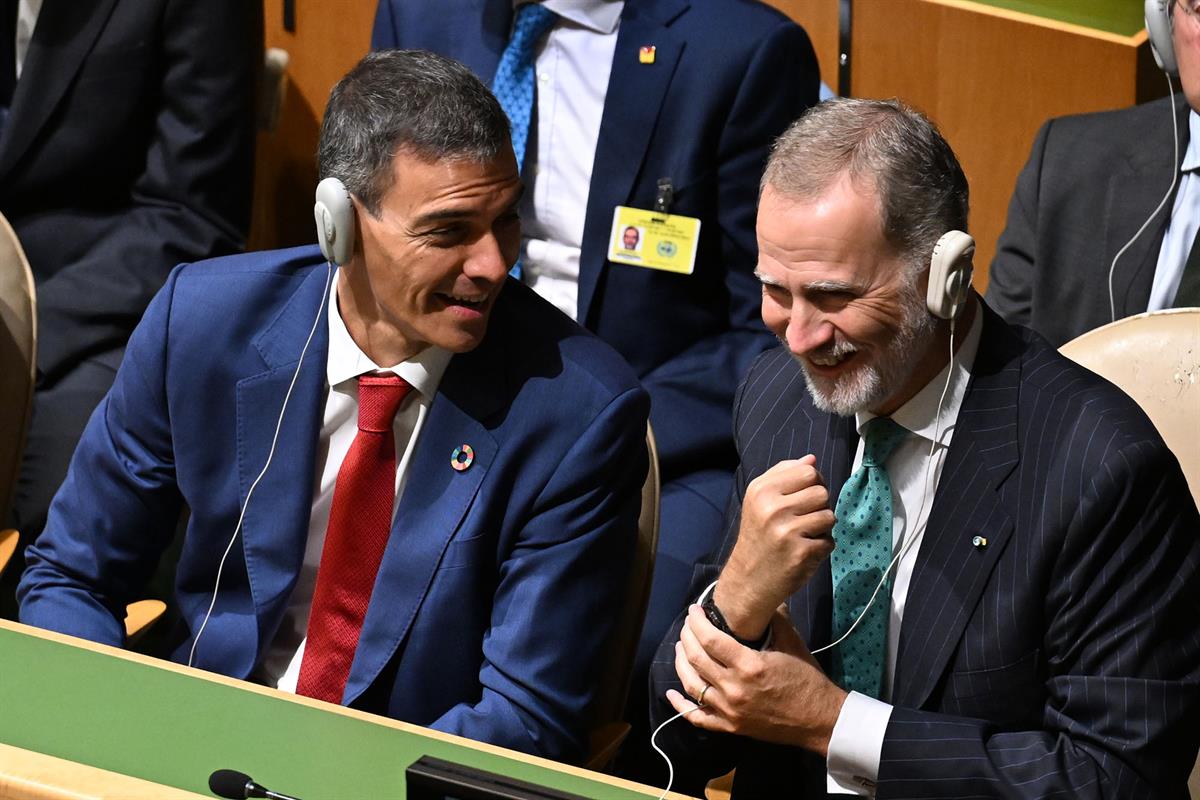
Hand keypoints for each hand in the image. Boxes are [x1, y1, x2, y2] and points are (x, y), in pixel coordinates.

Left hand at [666, 605, 846, 756]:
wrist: (820, 720)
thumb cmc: (807, 679)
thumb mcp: (792, 643)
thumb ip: (774, 618)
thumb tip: (762, 597)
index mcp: (749, 665)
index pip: (710, 639)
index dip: (697, 622)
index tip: (693, 611)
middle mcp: (734, 688)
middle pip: (696, 659)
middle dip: (686, 637)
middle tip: (687, 625)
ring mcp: (729, 710)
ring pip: (692, 684)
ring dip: (681, 663)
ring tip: (680, 647)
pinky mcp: (730, 727)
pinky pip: (698, 717)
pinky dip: (681, 705)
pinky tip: (671, 693)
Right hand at [715, 455, 834, 638]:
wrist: (748, 579)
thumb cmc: (759, 535)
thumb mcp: (760, 500)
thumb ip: (784, 475)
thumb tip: (812, 458)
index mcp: (762, 490)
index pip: (809, 471)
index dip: (814, 484)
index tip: (804, 498)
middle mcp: (772, 507)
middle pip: (822, 492)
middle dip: (819, 506)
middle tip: (803, 520)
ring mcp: (786, 531)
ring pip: (829, 516)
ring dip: (822, 528)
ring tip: (804, 536)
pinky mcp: (800, 553)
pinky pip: (829, 541)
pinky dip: (821, 548)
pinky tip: (804, 552)